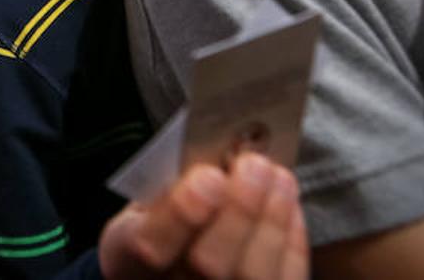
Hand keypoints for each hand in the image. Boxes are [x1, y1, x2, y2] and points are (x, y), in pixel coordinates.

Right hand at [99, 156, 306, 278]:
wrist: (166, 273)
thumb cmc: (154, 231)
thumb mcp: (140, 206)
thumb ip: (167, 186)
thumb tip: (214, 156)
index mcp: (132, 262)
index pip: (151, 247)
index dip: (182, 212)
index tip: (208, 176)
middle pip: (211, 265)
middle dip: (239, 210)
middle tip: (254, 164)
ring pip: (255, 274)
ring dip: (272, 218)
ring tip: (278, 176)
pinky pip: (285, 279)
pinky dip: (291, 239)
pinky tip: (288, 205)